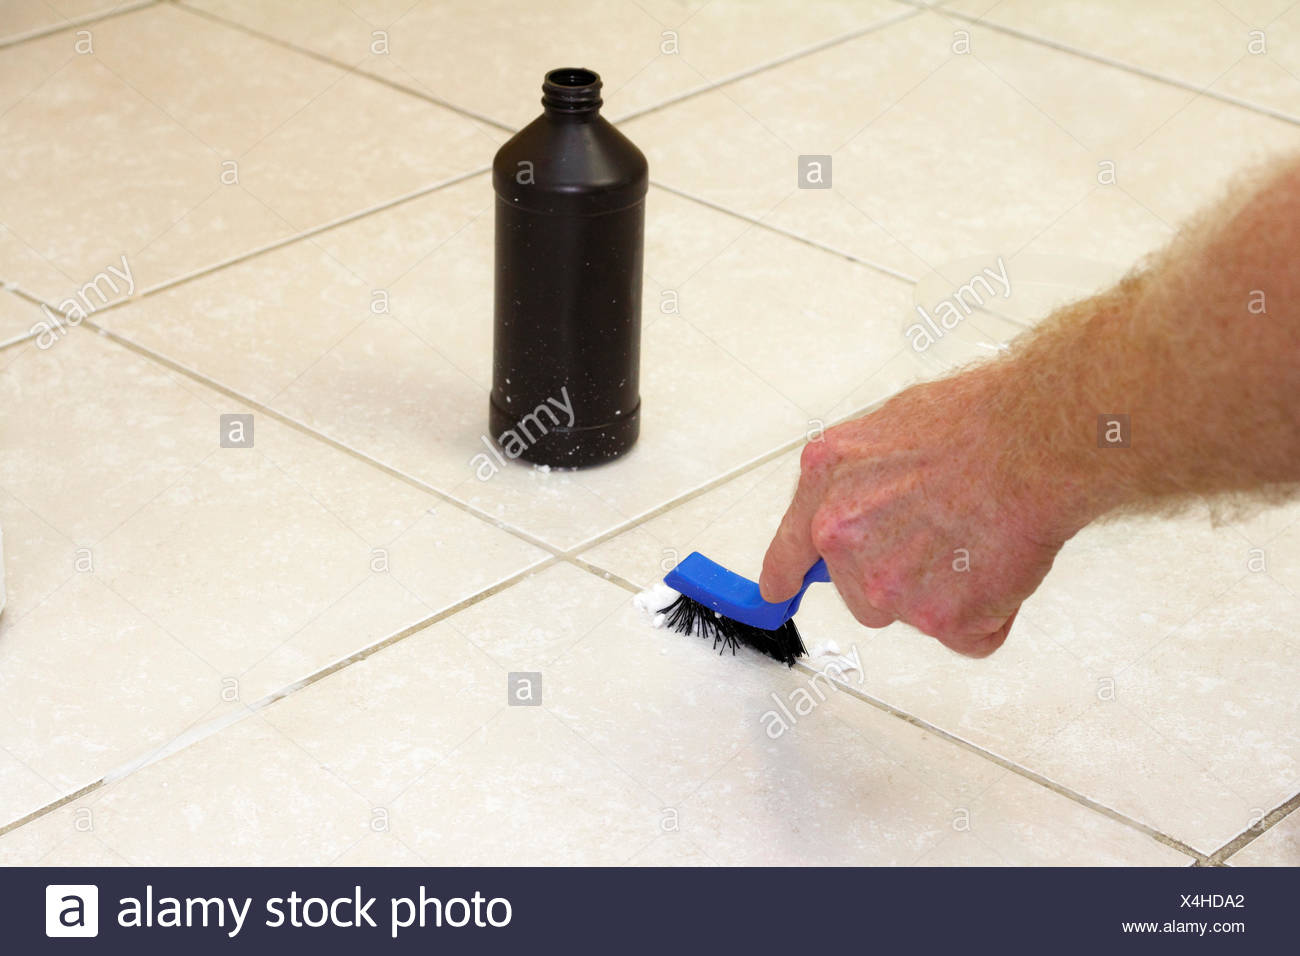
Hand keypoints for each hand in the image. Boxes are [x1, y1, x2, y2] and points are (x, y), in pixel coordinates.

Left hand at [759, 367, 1080, 656]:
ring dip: (946, 593)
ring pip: (913, 615)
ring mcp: (891, 586)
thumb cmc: (975, 422)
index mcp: (827, 489)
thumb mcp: (881, 429)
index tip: (777, 596)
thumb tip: (846, 510)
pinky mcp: (943, 620)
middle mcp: (846, 542)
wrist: (1036, 439)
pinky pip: (967, 635)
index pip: (790, 553)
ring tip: (976, 538)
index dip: (786, 577)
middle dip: (901, 573)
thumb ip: (851, 480)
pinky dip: (989, 612)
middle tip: (946, 529)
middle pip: (863, 592)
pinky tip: (999, 562)